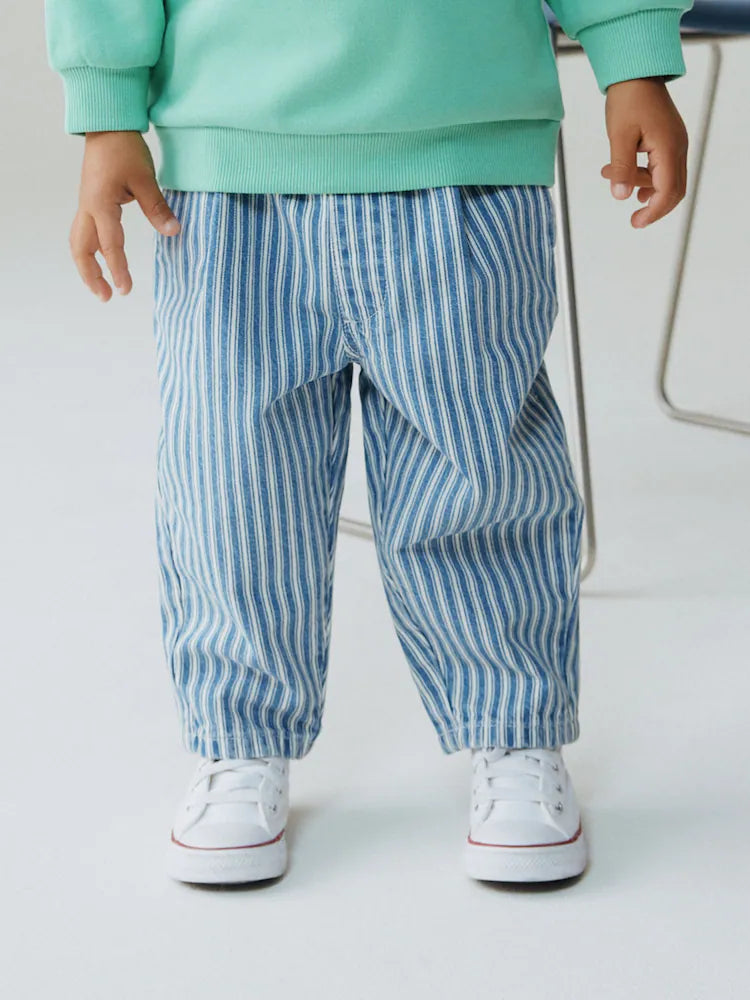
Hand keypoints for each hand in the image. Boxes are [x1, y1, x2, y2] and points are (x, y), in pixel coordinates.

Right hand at [70, 130, 180, 300]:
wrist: (107, 125)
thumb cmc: (125, 148)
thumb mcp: (145, 178)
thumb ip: (158, 208)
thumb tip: (174, 232)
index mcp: (100, 205)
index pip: (110, 245)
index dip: (118, 269)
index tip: (125, 290)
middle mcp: (88, 208)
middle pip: (82, 250)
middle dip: (92, 276)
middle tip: (107, 297)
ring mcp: (87, 206)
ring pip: (80, 243)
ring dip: (88, 266)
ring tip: (101, 286)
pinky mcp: (91, 202)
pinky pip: (86, 233)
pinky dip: (92, 251)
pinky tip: (104, 259)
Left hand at [600, 77, 687, 228]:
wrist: (636, 72)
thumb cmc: (628, 98)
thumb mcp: (619, 136)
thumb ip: (621, 167)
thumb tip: (620, 196)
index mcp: (668, 148)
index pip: (668, 191)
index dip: (653, 211)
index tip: (636, 222)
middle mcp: (678, 147)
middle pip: (674, 190)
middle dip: (654, 207)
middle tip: (634, 219)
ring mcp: (675, 143)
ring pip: (665, 179)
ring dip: (639, 184)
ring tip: (608, 173)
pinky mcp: (668, 139)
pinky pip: (662, 167)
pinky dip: (645, 177)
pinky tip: (628, 179)